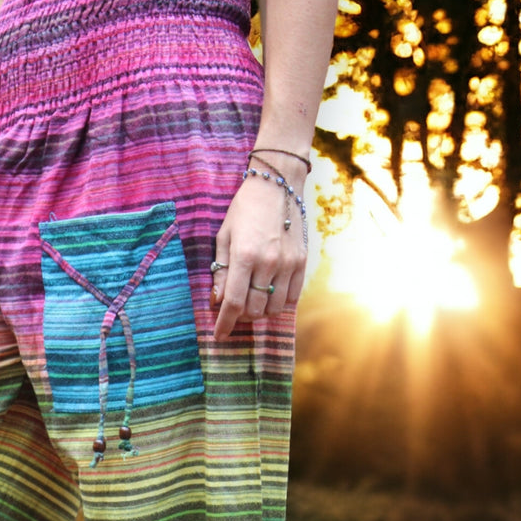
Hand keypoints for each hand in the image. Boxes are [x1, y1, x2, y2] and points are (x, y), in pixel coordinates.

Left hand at [210, 160, 307, 338]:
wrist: (278, 185)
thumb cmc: (245, 209)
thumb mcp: (224, 236)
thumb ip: (221, 270)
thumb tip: (218, 300)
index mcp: (244, 256)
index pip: (233, 302)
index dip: (225, 323)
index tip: (219, 335)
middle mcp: (269, 263)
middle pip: (254, 310)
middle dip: (240, 318)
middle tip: (234, 311)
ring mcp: (289, 264)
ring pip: (274, 308)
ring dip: (260, 312)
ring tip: (250, 302)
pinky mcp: (303, 262)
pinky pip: (292, 297)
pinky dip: (278, 303)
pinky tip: (268, 295)